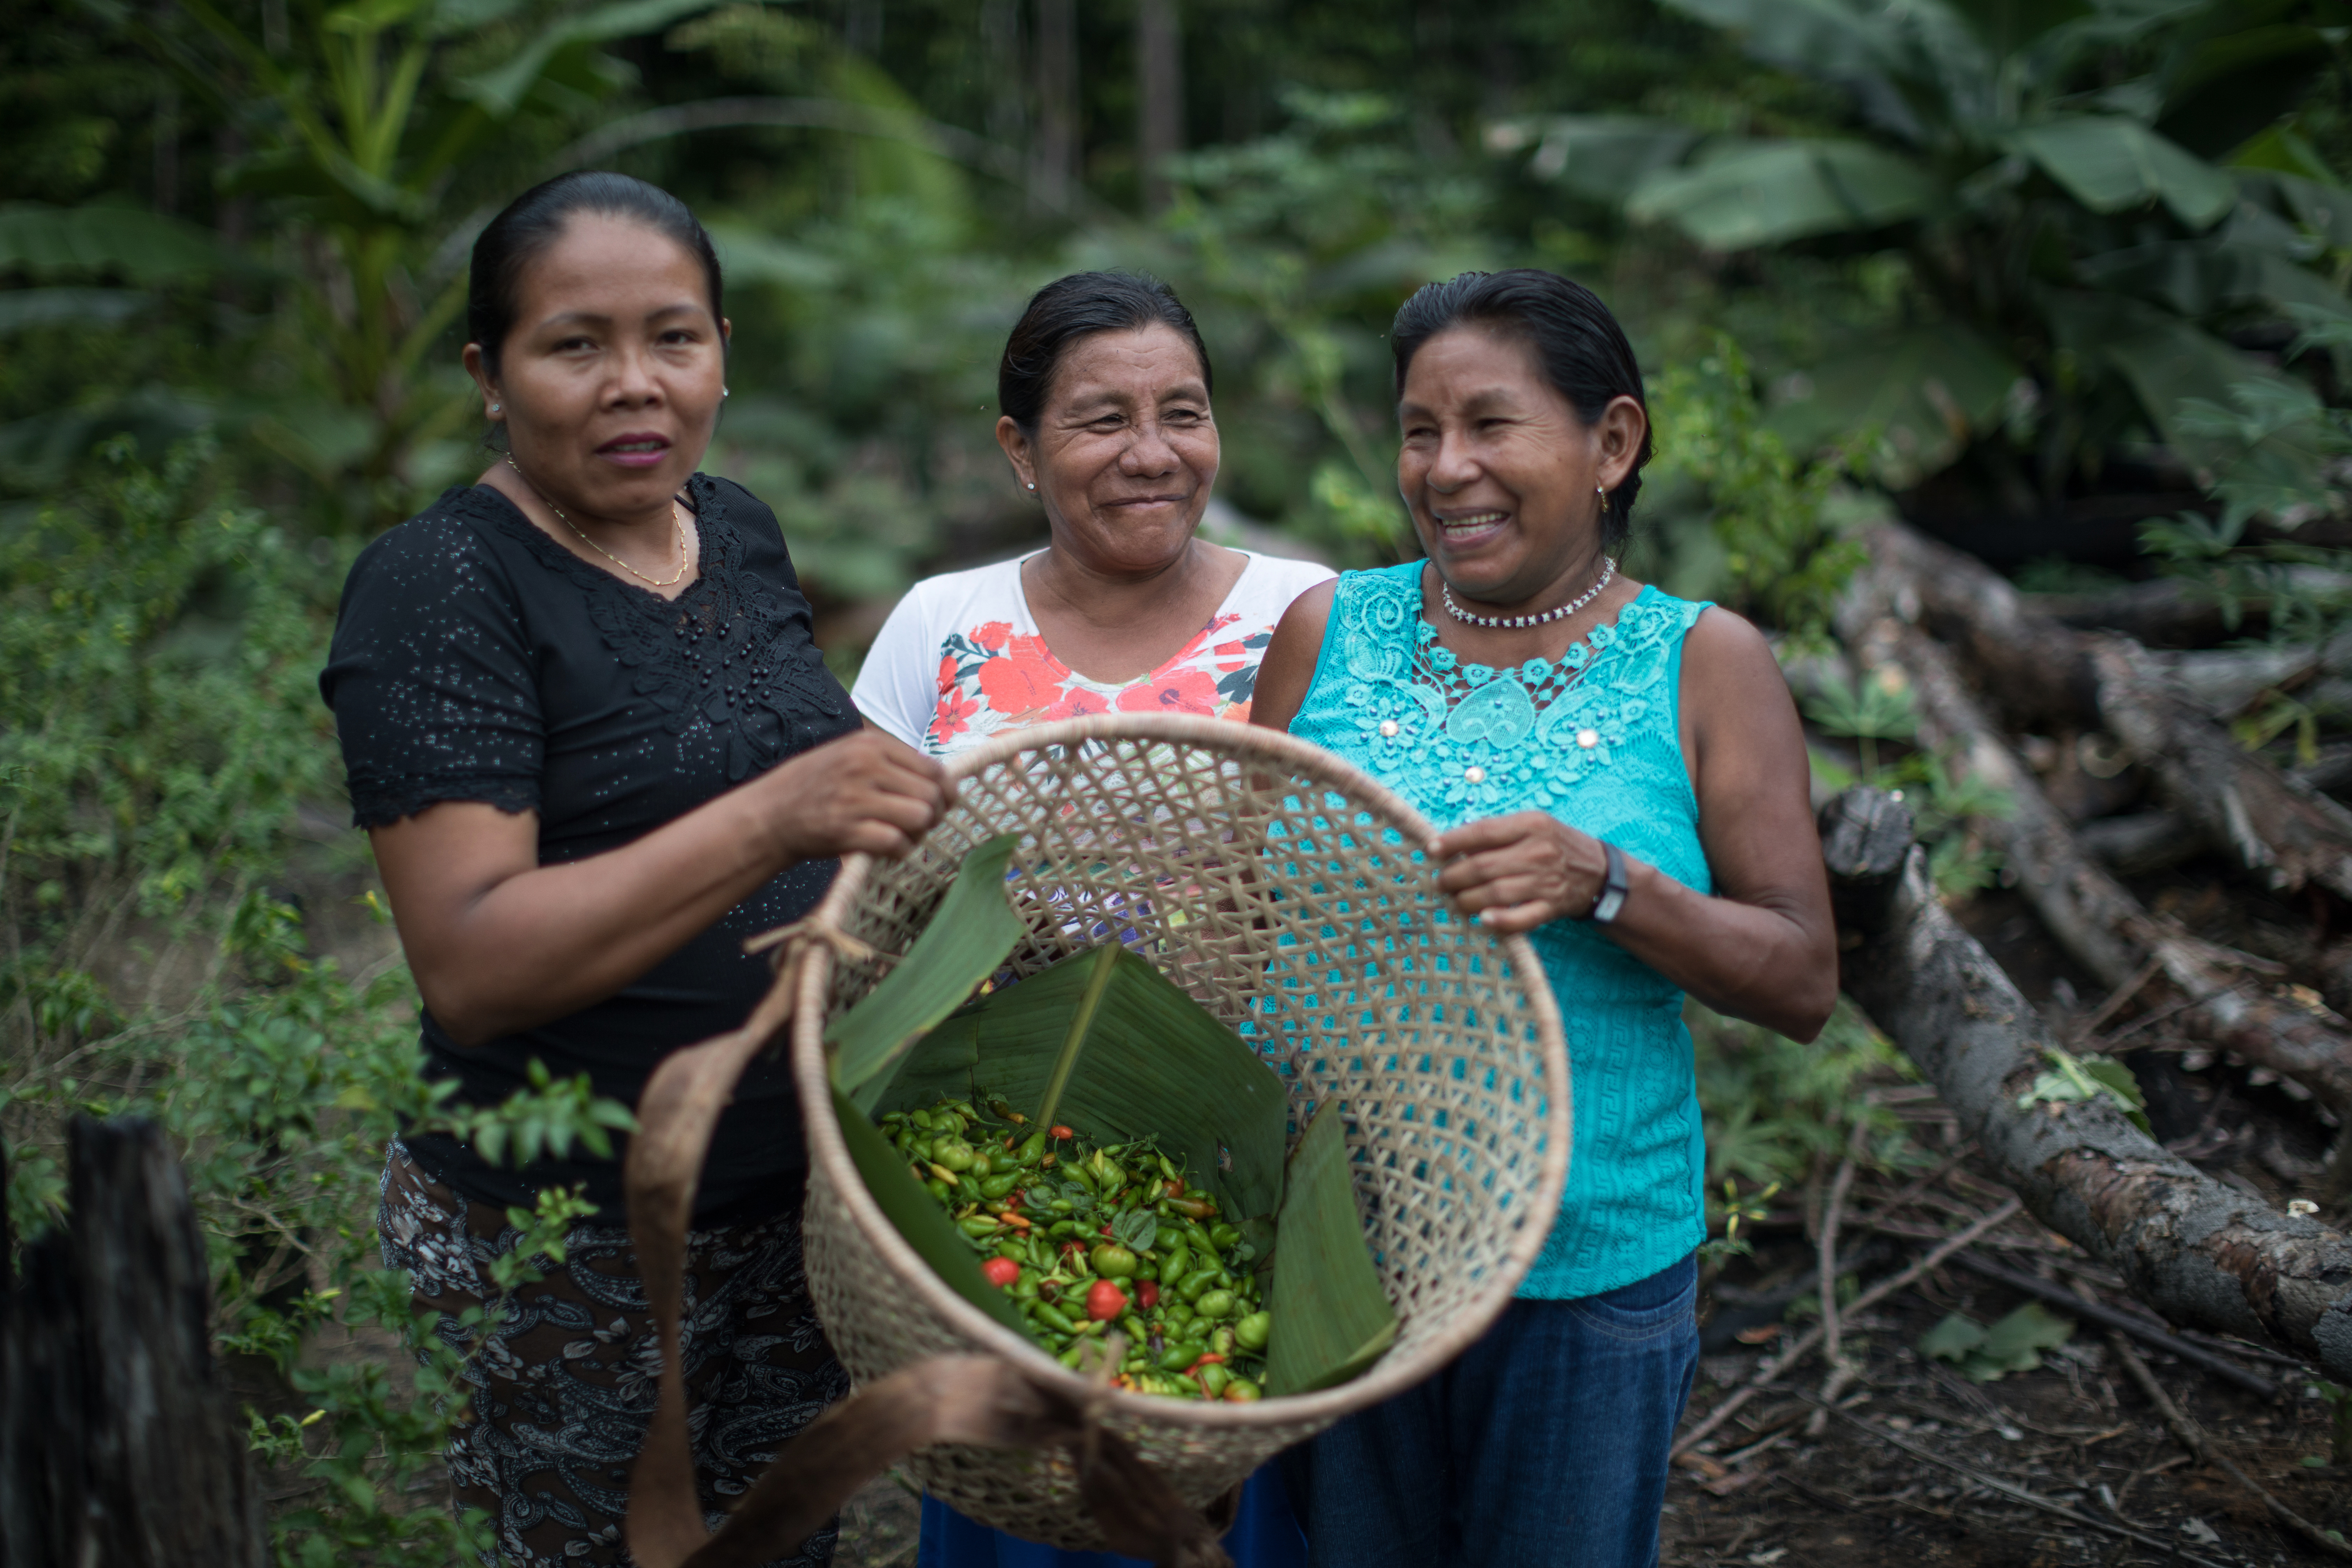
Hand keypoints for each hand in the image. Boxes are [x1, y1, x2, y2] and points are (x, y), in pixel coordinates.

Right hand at [756, 729, 954, 862]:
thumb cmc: (813, 786)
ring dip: (918, 834)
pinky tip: (888, 850)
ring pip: (920, 818)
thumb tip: (939, 779)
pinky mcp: (847, 831)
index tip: (942, 804)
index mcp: (869, 745)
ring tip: (903, 835)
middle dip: (933, 815)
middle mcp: (865, 766)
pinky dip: (900, 852)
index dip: (945, 791)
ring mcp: (855, 799)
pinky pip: (897, 843)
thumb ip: (889, 761)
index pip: (932, 768)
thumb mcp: (848, 755)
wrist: (769, 814)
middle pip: (931, 795)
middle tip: (919, 824)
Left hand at [1430, 812, 1607, 933]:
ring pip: (1496, 893)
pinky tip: (1483, 919)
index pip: (1484, 831)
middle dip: (1454, 877)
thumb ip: (1498, 833)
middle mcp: (1539, 851)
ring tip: (1455, 901)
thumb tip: (1453, 846)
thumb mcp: (1532, 826)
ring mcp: (1546, 881)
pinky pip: (1522, 917)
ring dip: (1468, 900)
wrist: (1601, 873)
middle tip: (1441, 883)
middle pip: (1484, 866)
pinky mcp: (1552, 906)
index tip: (1431, 850)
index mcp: (1532, 824)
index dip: (1453, 842)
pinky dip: (1501, 921)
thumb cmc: (1555, 846)